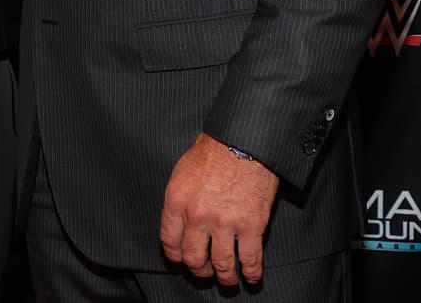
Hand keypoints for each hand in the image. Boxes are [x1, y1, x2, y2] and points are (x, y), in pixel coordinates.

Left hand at [159, 132, 278, 285]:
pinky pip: (250, 259)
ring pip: (221, 264)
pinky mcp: (251, 226)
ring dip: (224, 277)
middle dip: (198, 270)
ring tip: (227, 280)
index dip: (174, 256)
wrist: (243, 140)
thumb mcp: (183, 170)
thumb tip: (181, 218)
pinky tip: (251, 277)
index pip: (169, 240)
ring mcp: (225, 223)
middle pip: (193, 257)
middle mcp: (197, 216)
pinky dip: (251, 273)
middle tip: (204, 272)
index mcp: (177, 200)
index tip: (179, 260)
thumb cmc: (214, 148)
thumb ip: (181, 197)